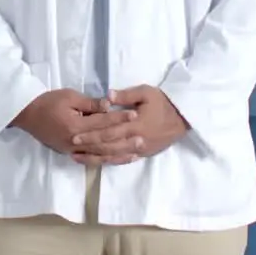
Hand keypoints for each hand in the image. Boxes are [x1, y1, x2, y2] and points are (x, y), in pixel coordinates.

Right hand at [11, 89, 136, 156]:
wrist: (26, 114)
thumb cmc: (48, 101)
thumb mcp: (69, 96)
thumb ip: (89, 103)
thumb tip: (108, 105)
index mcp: (75, 126)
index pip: (102, 122)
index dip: (119, 118)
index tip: (135, 114)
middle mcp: (76, 142)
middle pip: (105, 142)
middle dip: (124, 140)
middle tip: (142, 138)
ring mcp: (72, 150)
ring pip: (100, 154)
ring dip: (119, 154)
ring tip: (136, 153)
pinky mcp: (70, 153)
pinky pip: (91, 159)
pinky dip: (106, 160)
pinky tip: (118, 159)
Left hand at [70, 85, 188, 165]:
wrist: (183, 119)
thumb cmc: (164, 102)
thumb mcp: (146, 92)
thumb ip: (126, 95)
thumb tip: (107, 96)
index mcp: (135, 125)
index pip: (108, 132)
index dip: (91, 135)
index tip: (75, 135)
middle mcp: (135, 140)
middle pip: (108, 147)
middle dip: (89, 147)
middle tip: (72, 147)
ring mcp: (140, 150)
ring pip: (113, 157)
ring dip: (95, 158)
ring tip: (78, 157)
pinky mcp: (143, 154)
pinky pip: (123, 160)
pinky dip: (109, 161)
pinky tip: (98, 161)